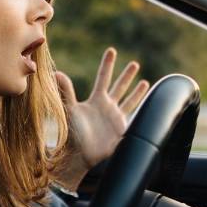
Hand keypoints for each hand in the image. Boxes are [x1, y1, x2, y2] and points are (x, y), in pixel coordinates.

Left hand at [53, 47, 149, 190]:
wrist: (83, 156)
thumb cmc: (74, 134)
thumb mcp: (71, 110)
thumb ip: (66, 92)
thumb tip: (56, 73)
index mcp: (96, 100)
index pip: (104, 77)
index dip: (108, 64)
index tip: (112, 51)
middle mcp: (107, 106)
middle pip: (119, 86)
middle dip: (127, 75)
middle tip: (134, 64)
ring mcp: (116, 117)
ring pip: (129, 99)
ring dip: (137, 91)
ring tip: (145, 81)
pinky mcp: (123, 128)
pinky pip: (135, 114)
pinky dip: (142, 108)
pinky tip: (150, 103)